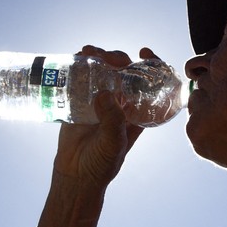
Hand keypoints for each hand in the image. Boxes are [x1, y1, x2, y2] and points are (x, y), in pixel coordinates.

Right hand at [52, 46, 157, 186]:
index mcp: (138, 110)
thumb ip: (112, 121)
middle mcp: (121, 102)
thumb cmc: (101, 164)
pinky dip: (79, 65)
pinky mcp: (80, 100)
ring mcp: (100, 99)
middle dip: (118, 58)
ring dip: (97, 57)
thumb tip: (105, 94)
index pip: (150, 82)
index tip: (144, 52)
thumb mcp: (114, 144)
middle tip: (106, 57)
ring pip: (103, 71)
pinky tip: (75, 57)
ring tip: (87, 52)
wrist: (75, 175)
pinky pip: (82, 78)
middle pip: (124, 71)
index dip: (151, 64)